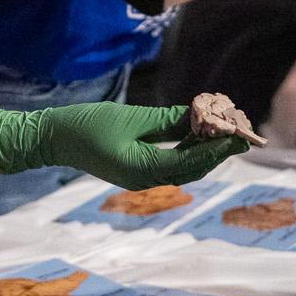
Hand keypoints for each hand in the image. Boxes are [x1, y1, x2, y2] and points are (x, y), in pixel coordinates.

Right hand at [0, 103, 245, 188]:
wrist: (54, 138)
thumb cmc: (88, 125)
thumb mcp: (132, 118)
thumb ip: (167, 120)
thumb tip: (200, 116)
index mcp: (143, 169)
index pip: (192, 160)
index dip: (219, 148)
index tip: (240, 135)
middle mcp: (146, 179)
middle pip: (193, 167)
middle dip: (217, 150)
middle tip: (239, 131)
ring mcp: (141, 177)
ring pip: (184, 166)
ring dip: (204, 149)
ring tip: (224, 130)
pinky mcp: (136, 170)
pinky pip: (171, 162)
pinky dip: (187, 148)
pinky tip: (197, 131)